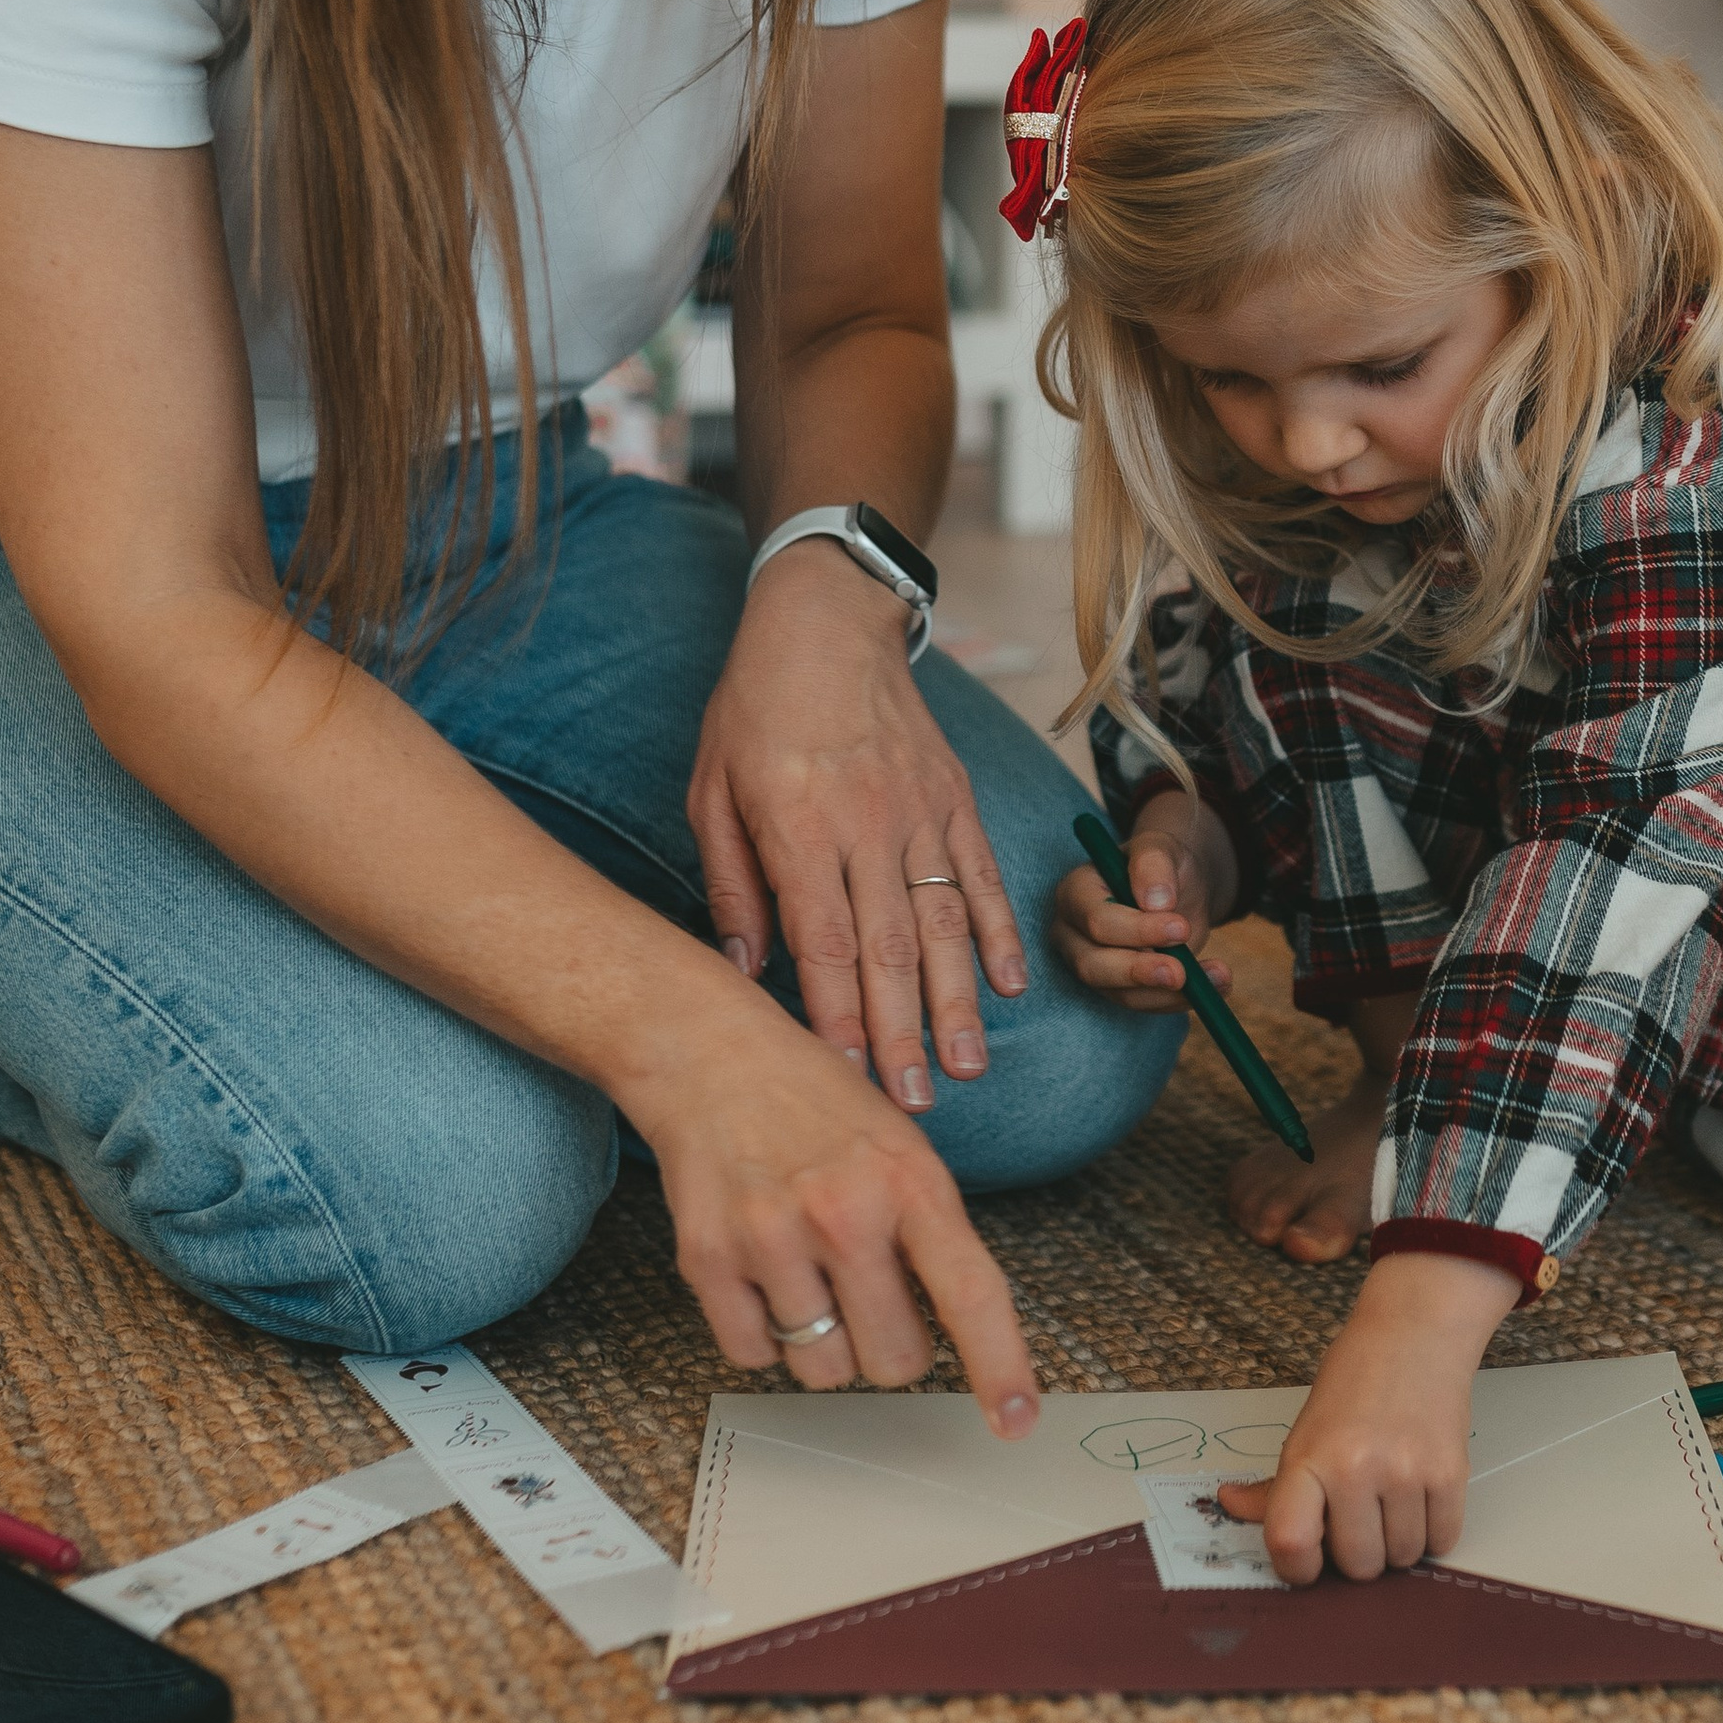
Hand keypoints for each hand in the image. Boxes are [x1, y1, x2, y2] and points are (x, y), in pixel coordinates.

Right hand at [626, 977, 1038, 1423]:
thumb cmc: (813, 1100)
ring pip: (824, 1367)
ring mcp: (772, 1240)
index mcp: (910, 1183)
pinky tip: (763, 1275)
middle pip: (894, 1361)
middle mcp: (845, 1215)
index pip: (971, 1294)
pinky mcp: (708, 1261)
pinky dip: (762, 1334)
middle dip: (892, 1348)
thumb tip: (958, 1327)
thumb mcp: (899, 1144)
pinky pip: (752, 1355)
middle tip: (873, 1297)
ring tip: (810, 1275)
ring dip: (824, 1343)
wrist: (710, 1055)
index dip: (1001, 1367)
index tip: (1017, 1420)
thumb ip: (930, 1229)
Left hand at [688, 548, 1025, 1114]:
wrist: (827, 618)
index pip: (825, 942)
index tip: (848, 1080)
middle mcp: (867, 823)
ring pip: (945, 922)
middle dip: (904, 1035)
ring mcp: (921, 811)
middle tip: (916, 1104)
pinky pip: (983, 875)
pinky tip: (1010, 986)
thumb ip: (731, 884)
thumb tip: (745, 970)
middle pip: (891, 949)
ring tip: (968, 1066)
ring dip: (958, 1002)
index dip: (840, 1017)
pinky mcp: (956, 797)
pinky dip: (1001, 932)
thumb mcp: (711, 789)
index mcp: (798, 826)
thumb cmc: (754, 708)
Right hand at [1050, 798, 1238, 1012]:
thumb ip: (1153, 864)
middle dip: (1140, 972)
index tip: (1180, 928)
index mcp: (1076, 893)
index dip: (1136, 929)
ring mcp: (1094, 965)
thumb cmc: (1160, 865)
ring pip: (1120, 994)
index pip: (1096, 920)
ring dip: (1169, 995)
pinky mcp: (1119, 989)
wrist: (1175, 887)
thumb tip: (1157, 902)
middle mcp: (1075, 934)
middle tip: (1182, 974)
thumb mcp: (1160, 848)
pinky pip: (1144, 1003)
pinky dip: (1180, 1000)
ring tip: (1220, 978)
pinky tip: (1216, 987)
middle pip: (1093, 966)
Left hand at [1216, 1250, 1516, 1581]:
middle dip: (1359, 1554)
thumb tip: (1230, 1506)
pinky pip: (1442, 1541)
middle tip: (1360, 1516)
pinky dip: (1432, 1531)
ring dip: (1398, 1543)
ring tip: (1392, 1499)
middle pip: (1358, 1566)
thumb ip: (1274, 1484)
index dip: (1298, 1570)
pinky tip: (1420, 1496)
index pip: (1291, 1543)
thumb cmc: (1355, 1383)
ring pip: (1402, 1559)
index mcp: (1308, 1459)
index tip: (1308, 1563)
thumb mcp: (1305, 1430)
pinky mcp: (1450, 1474)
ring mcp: (1406, 1473)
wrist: (1414, 1336)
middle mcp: (1356, 1469)